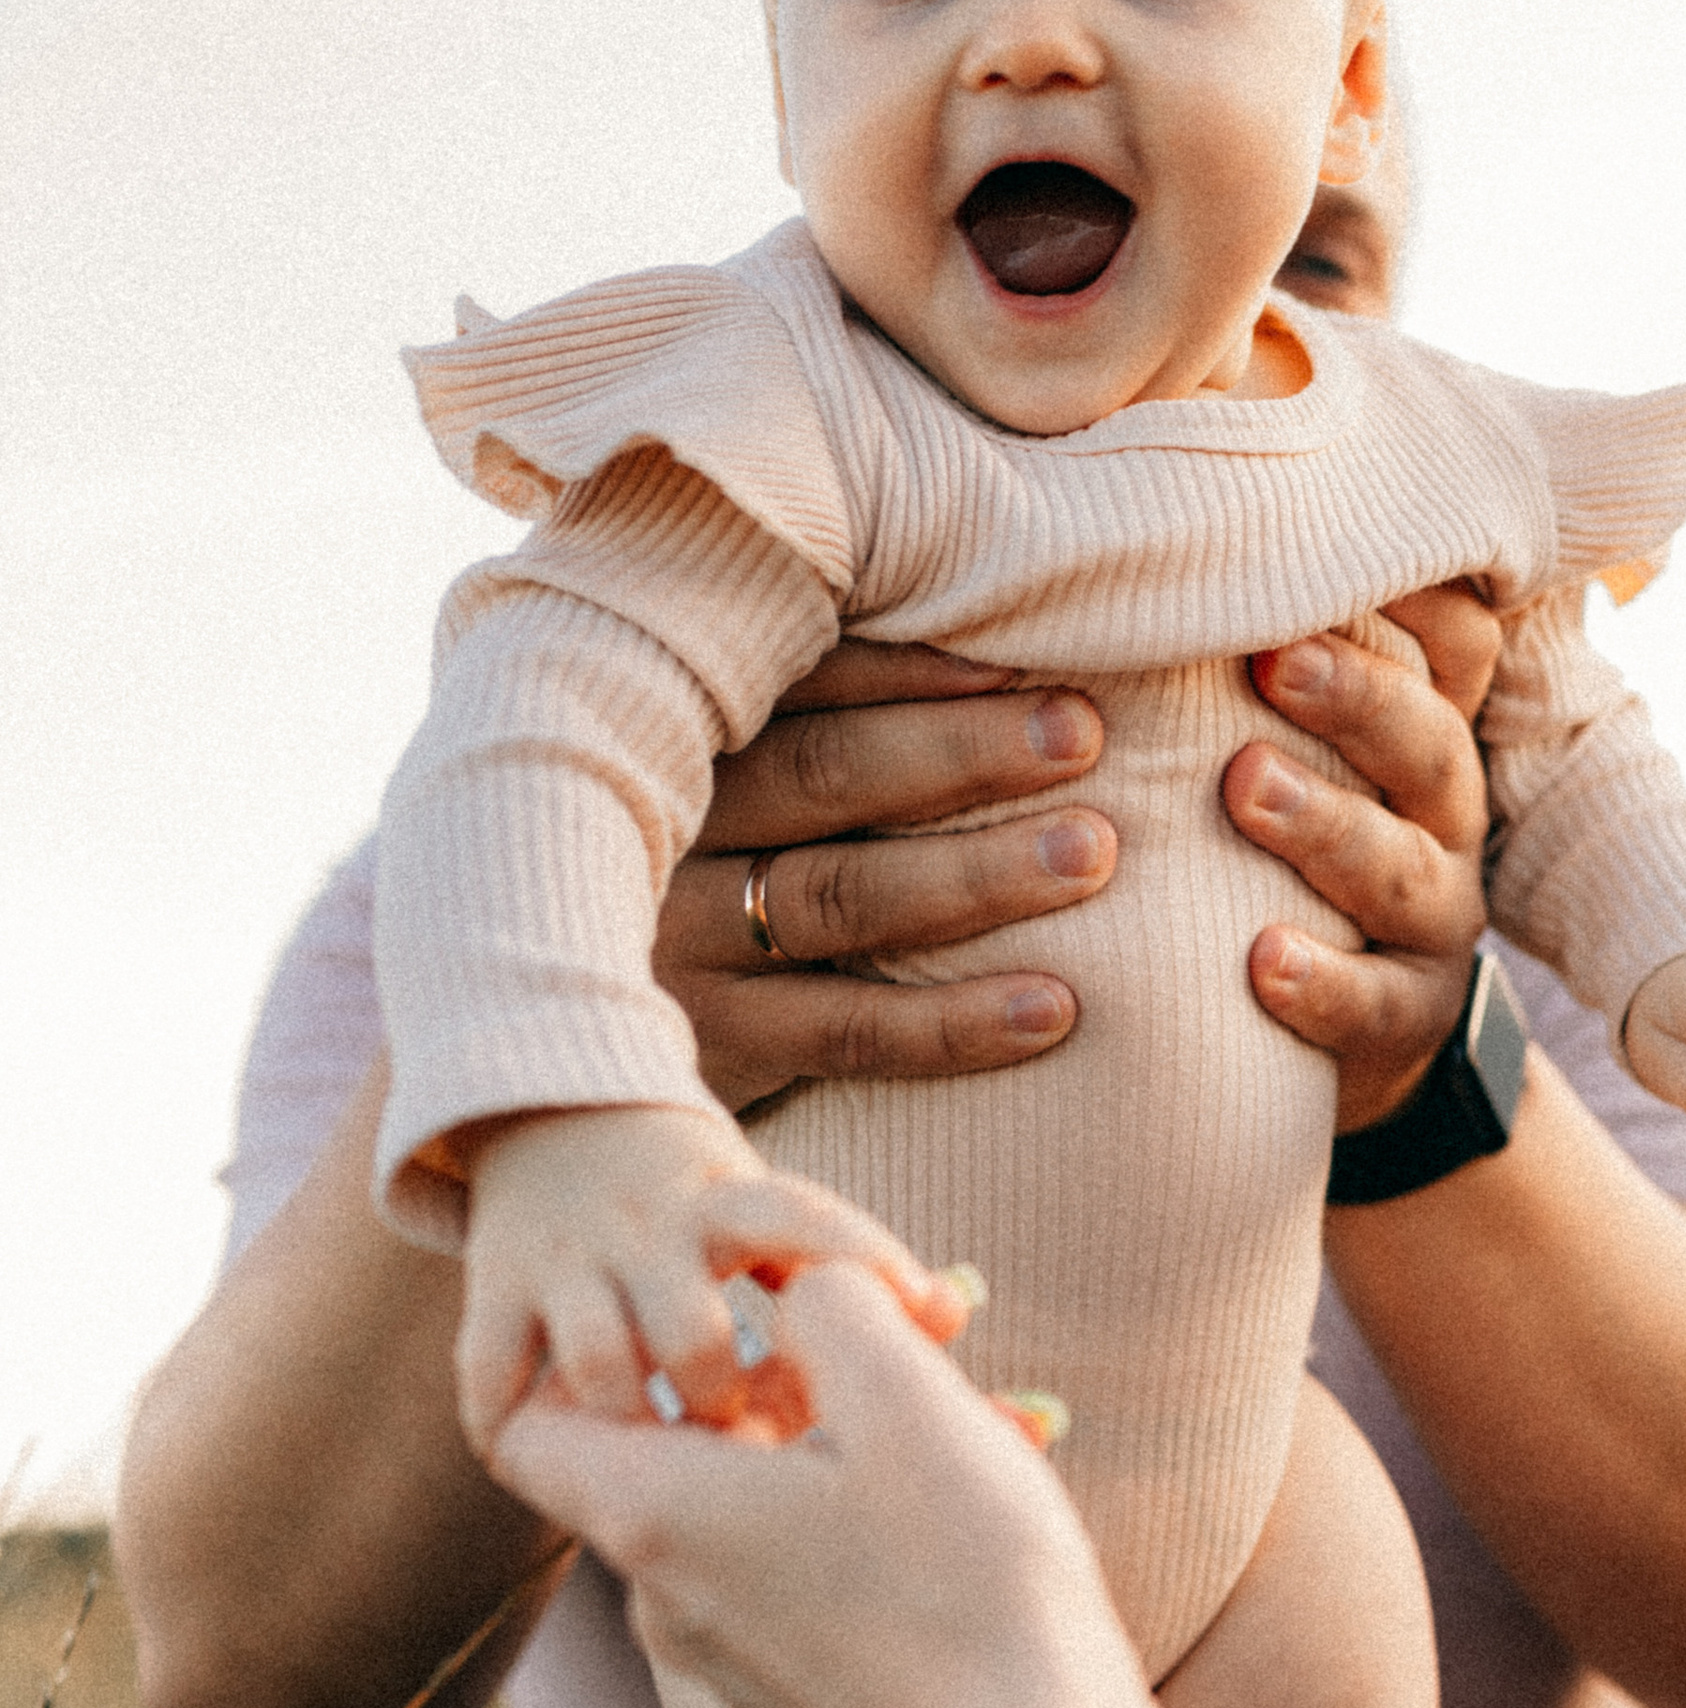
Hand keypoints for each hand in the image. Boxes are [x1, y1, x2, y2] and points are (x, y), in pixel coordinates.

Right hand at [453, 1098, 970, 1452]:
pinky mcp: (494, 1286)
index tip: (928, 1319)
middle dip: (722, 1403)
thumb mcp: (771, 1207)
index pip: (805, 1220)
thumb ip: (852, 1266)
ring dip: (634, 1424)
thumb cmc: (696, 1196)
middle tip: (745, 1447)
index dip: (867, 1261)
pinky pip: (491, 1372)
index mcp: (727, 1198)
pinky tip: (555, 1461)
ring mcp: (565, 1258)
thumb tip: (958, 1316)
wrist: (548, 1103)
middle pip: (691, 1334)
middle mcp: (645, 1226)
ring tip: (658, 1466)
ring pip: (596, 1362)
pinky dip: (514, 1426)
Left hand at [488, 1252, 1140, 1707]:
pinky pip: (794, 1581)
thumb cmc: (962, 1587)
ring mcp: (731, 1663)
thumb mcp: (906, 1397)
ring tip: (961, 1423)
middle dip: (764, 1383)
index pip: (524, 1422)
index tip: (695, 1315)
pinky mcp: (799, 1706)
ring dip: (828, 1452)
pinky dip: (854, 1528)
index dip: (584, 1352)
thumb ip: (834, 1305)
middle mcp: (664, 1598)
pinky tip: (966, 1513)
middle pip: (657, 1457)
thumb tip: (803, 1291)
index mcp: (654, 1513)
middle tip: (890, 1345)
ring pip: (741, 1517)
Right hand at [656, 641, 1116, 1108]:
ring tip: (1091, 853)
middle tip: (1082, 734)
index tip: (1024, 658)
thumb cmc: (697, 868)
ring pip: (840, 899)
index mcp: (670, 733)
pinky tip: (1053, 1006)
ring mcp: (679, 942)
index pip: (797, 680)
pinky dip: (953, 1021)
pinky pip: (848, 1032)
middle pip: (821, 775)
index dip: (911, 668)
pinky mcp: (712, 1047)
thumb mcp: (714, 775)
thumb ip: (805, 717)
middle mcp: (664, 828)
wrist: (572, 1049)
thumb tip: (993, 659)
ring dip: (976, 876)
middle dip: (962, 753)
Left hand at [1229, 586, 1504, 1132]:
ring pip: (1399, 868)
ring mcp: (1433, 919)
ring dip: (1325, 823)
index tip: (1322, 545)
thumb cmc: (1265, 844)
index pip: (1449, 643)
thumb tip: (1140, 528)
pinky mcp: (1404, 1018)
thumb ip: (1246, 657)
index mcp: (1415, 729)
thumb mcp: (1276, 738)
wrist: (1321, 1027)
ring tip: (1245, 786)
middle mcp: (1440, 814)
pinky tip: (1262, 961)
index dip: (1406, 597)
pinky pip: (1372, 1003)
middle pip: (1425, 741)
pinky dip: (1320, 984)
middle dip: (1356, 698)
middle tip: (1276, 657)